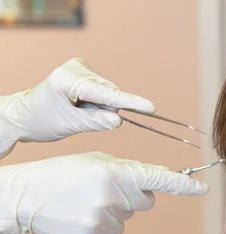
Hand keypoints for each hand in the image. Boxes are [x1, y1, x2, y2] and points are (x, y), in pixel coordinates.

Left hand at [0, 58, 154, 143]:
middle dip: (107, 108)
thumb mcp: (69, 125)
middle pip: (109, 92)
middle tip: (85, 118)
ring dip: (102, 106)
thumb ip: (96, 122)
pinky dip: (98, 101)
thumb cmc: (42, 120)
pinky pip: (104, 90)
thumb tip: (119, 120)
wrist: (25, 115)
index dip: (129, 102)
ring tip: (79, 111)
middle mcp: (75, 68)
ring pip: (109, 91)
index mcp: (68, 80)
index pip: (105, 93)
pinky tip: (81, 104)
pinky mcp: (84, 70)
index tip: (150, 108)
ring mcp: (80, 66)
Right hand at [0, 152, 207, 233]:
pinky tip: (82, 216)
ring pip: (128, 218)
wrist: (25, 198)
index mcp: (114, 174)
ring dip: (116, 210)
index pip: (157, 180)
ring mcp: (102, 223)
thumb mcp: (96, 162)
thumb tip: (159, 178)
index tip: (203, 189)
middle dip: (134, 195)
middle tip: (106, 189)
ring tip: (87, 202)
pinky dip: (103, 225)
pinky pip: (113, 232)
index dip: (183, 185)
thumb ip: (130, 170)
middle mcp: (111, 199)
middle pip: (146, 202)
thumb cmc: (63, 173)